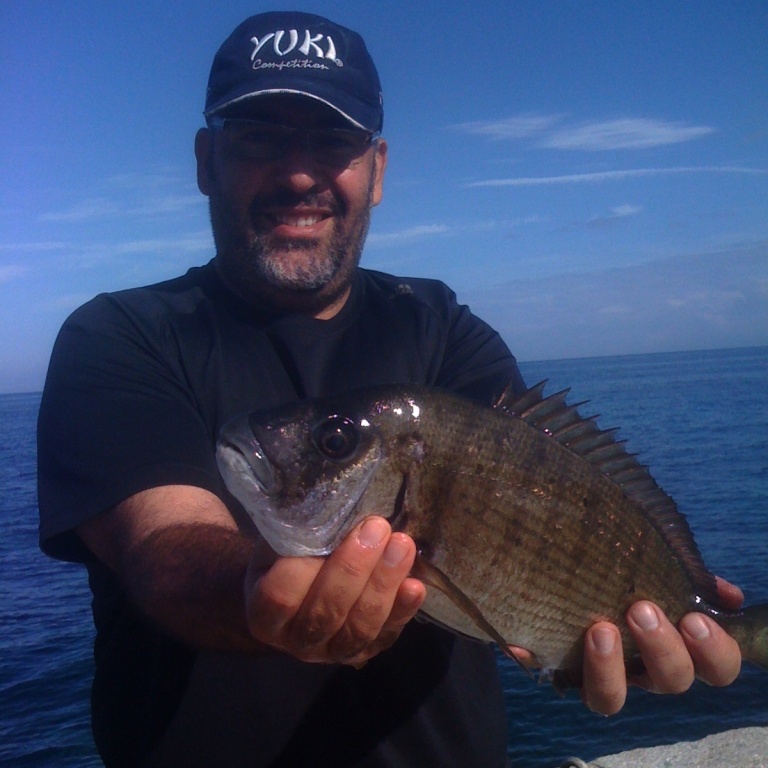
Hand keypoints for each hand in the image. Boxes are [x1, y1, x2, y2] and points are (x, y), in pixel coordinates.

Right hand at [243, 517, 425, 664]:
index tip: (326, 531)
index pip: (280, 597)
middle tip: (376, 527)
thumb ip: (294, 532)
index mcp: (264, 614)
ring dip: (383, 584)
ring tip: (402, 545)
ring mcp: (331, 651)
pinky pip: (386, 635)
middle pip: (325, 613)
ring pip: (359, 628)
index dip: (303, 567)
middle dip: (353, 569)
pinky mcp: (364, 651)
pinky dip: (402, 610)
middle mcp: (295, 640)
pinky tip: (415, 584)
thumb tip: (319, 500)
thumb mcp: (278, 543)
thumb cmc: (286, 557)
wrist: (295, 593)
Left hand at [581, 576, 743, 714]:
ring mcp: (615, 679)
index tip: (695, 618)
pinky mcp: (578, 679)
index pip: (718, 667)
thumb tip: (725, 594)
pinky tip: (569, 640)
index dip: (714, 651)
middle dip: (661, 646)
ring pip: (617, 697)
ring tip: (603, 630)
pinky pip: (585, 690)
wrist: (588, 576)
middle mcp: (653, 670)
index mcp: (684, 647)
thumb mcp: (663, 571)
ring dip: (611, 666)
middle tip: (643, 610)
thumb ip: (692, 580)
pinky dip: (579, 667)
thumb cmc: (634, 578)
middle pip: (674, 680)